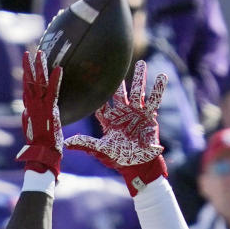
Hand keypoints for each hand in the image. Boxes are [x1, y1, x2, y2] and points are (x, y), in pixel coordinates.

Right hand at [17, 49, 62, 176]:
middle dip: (29, 65)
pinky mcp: (49, 110)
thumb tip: (25, 112)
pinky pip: (53, 91)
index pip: (26, 89)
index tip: (26, 65)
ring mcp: (40, 106)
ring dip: (40, 66)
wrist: (42, 154)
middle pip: (29, 80)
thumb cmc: (39, 147)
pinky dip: (56, 79)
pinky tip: (59, 68)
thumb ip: (28, 119)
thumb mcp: (31, 130)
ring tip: (40, 52)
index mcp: (29, 109)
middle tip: (29, 51)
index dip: (26, 76)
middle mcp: (32, 105)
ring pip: (39, 82)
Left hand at [64, 60, 168, 192]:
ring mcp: (137, 113)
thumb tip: (66, 143)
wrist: (140, 166)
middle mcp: (123, 114)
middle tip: (114, 62)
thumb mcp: (102, 151)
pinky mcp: (149, 116)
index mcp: (110, 120)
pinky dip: (159, 89)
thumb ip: (86, 144)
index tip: (89, 77)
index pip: (101, 104)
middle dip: (117, 79)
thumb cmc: (121, 159)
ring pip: (137, 92)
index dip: (95, 94)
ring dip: (139, 78)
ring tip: (141, 63)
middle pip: (119, 93)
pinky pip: (154, 100)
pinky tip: (163, 76)